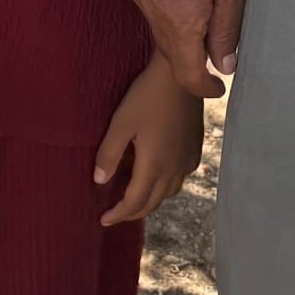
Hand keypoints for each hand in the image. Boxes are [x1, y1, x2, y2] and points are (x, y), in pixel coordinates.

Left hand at [94, 57, 205, 225]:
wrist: (181, 75)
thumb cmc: (147, 96)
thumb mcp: (120, 123)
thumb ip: (109, 154)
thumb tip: (99, 181)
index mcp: (154, 165)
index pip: (135, 202)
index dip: (118, 214)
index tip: (104, 219)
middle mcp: (174, 168)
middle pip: (152, 203)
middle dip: (132, 212)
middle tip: (115, 214)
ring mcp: (187, 159)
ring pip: (168, 192)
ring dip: (150, 200)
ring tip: (134, 196)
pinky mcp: (195, 148)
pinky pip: (180, 177)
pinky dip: (166, 185)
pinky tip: (158, 174)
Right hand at [121, 0, 243, 99]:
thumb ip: (227, 32)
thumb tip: (223, 65)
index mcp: (180, 22)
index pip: (187, 73)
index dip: (203, 87)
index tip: (217, 87)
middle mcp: (152, 12)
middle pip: (171, 52)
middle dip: (192, 58)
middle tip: (214, 51)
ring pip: (158, 26)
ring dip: (178, 28)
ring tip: (199, 8)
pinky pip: (147, 1)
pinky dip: (163, 3)